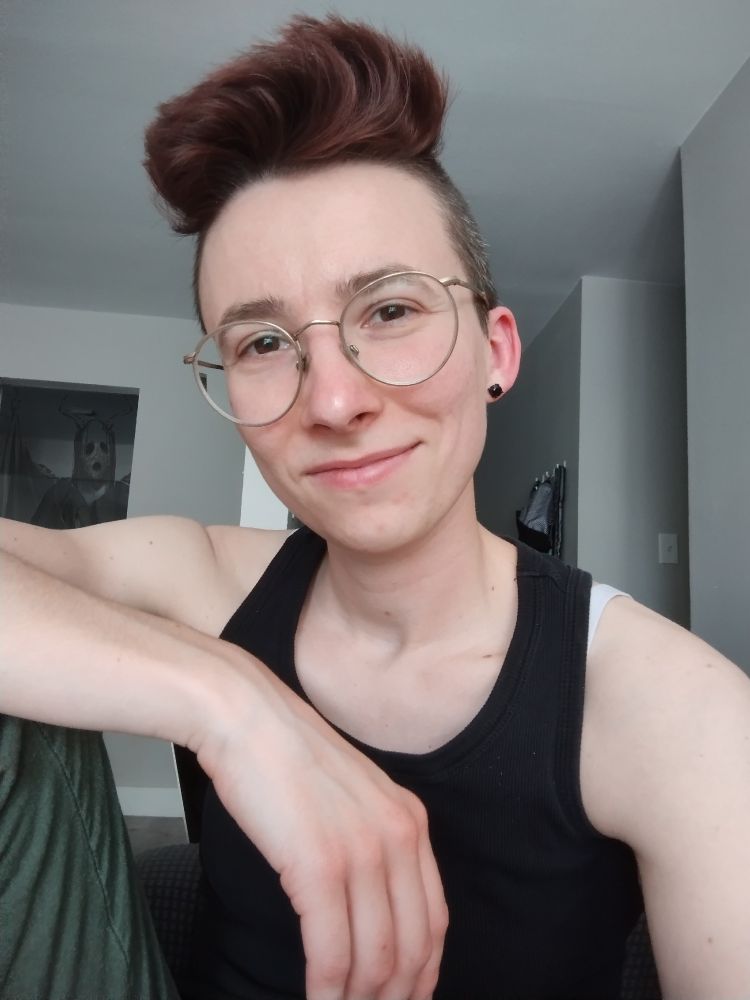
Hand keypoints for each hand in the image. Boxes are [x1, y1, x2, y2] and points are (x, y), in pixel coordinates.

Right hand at [195, 652, 447, 999]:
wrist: (246, 717)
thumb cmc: (286, 755)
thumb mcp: (351, 794)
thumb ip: (371, 841)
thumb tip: (367, 905)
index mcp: (409, 820)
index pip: (434, 919)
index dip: (423, 972)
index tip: (407, 998)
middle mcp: (398, 836)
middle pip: (413, 946)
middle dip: (395, 996)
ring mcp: (362, 850)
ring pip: (376, 956)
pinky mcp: (320, 864)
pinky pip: (331, 949)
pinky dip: (327, 988)